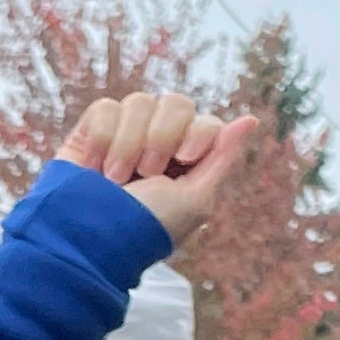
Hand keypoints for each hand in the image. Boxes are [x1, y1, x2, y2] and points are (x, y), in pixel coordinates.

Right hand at [60, 93, 260, 245]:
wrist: (89, 237)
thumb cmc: (145, 227)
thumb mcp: (195, 200)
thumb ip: (221, 158)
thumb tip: (250, 119)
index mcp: (190, 159)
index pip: (205, 120)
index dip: (196, 133)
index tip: (183, 158)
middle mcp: (160, 141)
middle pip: (176, 103)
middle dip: (161, 136)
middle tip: (146, 173)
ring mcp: (126, 133)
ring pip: (140, 102)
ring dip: (128, 144)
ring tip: (114, 178)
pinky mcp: (93, 130)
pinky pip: (106, 108)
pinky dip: (101, 139)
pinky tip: (94, 167)